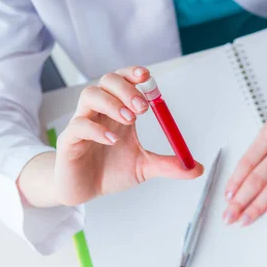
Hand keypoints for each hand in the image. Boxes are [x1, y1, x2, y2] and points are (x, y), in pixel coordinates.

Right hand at [18, 66, 203, 207]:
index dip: (134, 75)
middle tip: (143, 108)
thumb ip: (169, 165)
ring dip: (112, 103)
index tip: (148, 78)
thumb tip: (196, 167)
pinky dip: (96, 129)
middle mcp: (100, 113)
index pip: (124, 81)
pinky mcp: (69, 141)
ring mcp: (83, 124)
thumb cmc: (110, 172)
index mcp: (118, 112)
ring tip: (130, 120)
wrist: (85, 191)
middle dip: (126, 88)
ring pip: (89, 95)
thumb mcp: (145, 168)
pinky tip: (112, 140)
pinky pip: (78, 125)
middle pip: (107, 81)